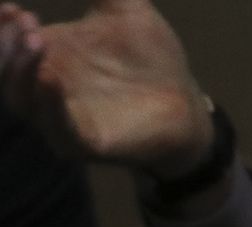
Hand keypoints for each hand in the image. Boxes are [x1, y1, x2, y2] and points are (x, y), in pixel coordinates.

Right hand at [0, 0, 209, 175]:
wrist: (189, 106)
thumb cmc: (152, 60)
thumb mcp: (125, 8)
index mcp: (46, 56)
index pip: (4, 41)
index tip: (9, 6)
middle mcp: (43, 88)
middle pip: (3, 68)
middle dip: (5, 43)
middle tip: (24, 18)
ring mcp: (61, 118)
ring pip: (22, 99)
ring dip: (21, 68)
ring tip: (38, 38)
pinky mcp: (86, 143)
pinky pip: (57, 129)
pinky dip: (49, 105)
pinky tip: (51, 78)